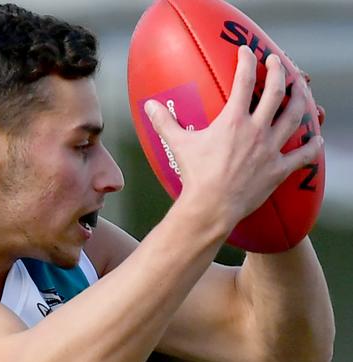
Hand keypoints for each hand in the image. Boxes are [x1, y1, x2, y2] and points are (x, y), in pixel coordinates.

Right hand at [144, 46, 322, 227]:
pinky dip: (312, 146)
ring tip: (301, 89)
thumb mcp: (178, 144)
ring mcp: (271, 149)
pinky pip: (302, 155)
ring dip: (301, 100)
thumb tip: (149, 106)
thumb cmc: (195, 174)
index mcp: (233, 121)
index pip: (244, 81)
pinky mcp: (279, 169)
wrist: (212, 205)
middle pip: (276, 93)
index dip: (246, 62)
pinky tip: (317, 138)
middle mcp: (257, 130)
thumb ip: (164, 122)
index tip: (246, 52)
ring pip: (295, 117)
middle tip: (277, 61)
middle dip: (279, 72)